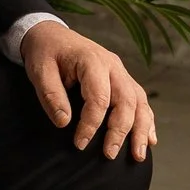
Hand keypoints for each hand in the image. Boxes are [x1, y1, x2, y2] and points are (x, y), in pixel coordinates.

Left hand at [21, 20, 155, 161]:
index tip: (80, 143)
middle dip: (121, 131)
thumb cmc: (45, 53)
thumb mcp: (39, 71)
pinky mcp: (122, 79)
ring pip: (139, 102)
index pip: (99, 98)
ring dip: (141, 129)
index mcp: (92, 61)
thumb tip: (64, 123)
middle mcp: (113, 66)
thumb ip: (51, 95)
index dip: (91, 124)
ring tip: (138, 155)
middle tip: (110, 155)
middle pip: (126, 101)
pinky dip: (147, 120)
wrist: (50, 35)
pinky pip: (140, 100)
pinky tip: (150, 139)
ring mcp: (120, 72)